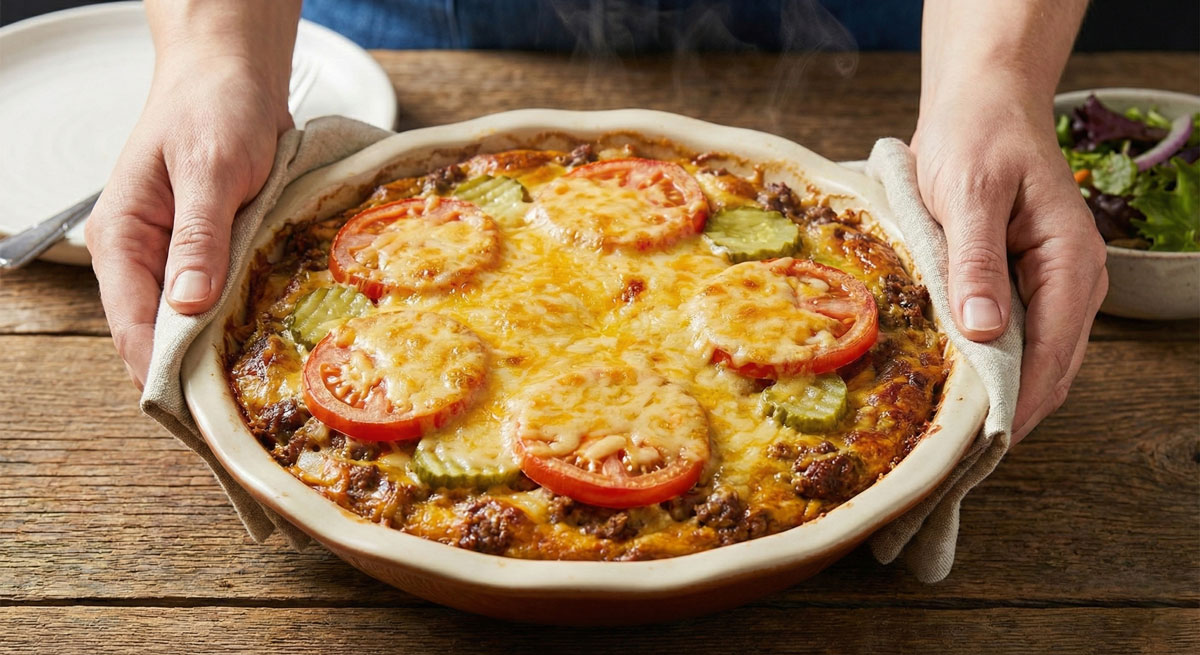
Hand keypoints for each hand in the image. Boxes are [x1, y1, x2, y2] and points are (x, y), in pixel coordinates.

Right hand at [85, 53, 291, 387]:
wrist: (234, 74)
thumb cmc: (214, 109)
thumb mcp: (211, 170)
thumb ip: (200, 237)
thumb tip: (188, 306)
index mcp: (122, 240)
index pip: (132, 328)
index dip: (165, 375)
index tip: (202, 415)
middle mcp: (141, 257)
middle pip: (158, 338)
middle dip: (194, 377)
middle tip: (239, 419)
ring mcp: (174, 258)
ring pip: (189, 326)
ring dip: (217, 355)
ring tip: (255, 396)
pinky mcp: (208, 253)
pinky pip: (216, 301)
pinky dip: (235, 324)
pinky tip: (264, 349)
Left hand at [912, 86, 1107, 442]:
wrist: (982, 102)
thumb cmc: (978, 137)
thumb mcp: (968, 194)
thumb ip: (976, 261)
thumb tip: (984, 330)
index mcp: (1069, 260)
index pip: (1051, 352)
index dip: (1017, 400)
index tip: (980, 440)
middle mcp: (1072, 280)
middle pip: (1050, 367)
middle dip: (1010, 409)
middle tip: (957, 451)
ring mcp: (1052, 284)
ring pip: (1035, 357)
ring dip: (1000, 390)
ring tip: (953, 428)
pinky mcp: (1025, 281)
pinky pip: (1016, 336)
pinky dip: (991, 362)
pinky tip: (957, 380)